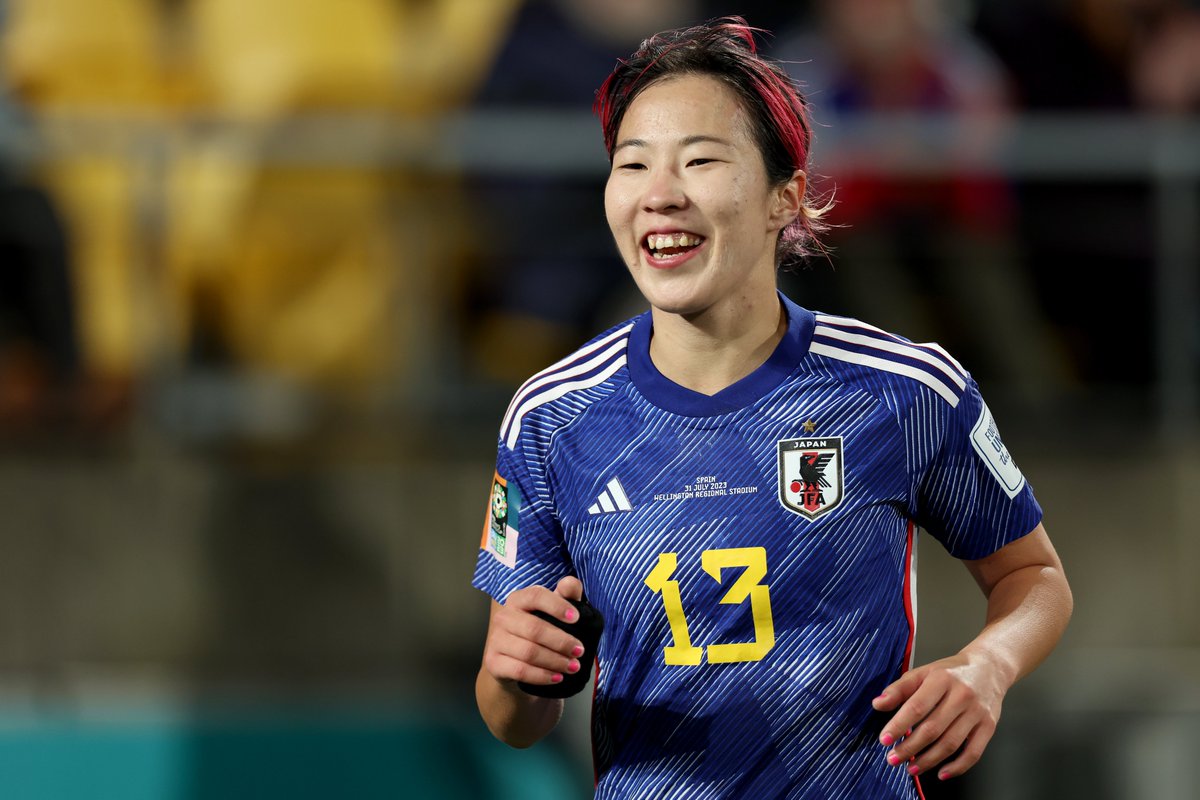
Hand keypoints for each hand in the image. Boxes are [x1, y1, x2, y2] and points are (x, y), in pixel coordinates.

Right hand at [481, 577, 585, 689]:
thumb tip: (570, 583)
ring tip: (573, 666)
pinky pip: (520, 670)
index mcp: (518, 599)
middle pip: (534, 629)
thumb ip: (565, 595)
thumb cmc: (538, 630)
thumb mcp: (553, 611)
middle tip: (580, 651)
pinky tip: (557, 677)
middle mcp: (503, 617)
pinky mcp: (493, 662)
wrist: (512, 661)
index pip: (536, 596)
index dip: (557, 606)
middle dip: (561, 641)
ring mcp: (496, 640)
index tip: (577, 618)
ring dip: (555, 661)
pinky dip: (542, 676)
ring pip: (529, 652)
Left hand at [871, 651, 1010, 780]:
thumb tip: (878, 704)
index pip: (917, 706)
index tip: (884, 739)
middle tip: (893, 758)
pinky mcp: (989, 726)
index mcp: (941, 679)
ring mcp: (977, 712)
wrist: (989, 667)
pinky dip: (957, 767)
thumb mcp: (923, 672)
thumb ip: (899, 688)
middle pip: (932, 729)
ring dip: (928, 760)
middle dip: (910, 748)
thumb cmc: (951, 672)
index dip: (898, 725)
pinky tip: (941, 773)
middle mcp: (961, 696)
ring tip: (911, 768)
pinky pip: (973, 753)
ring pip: (950, 744)